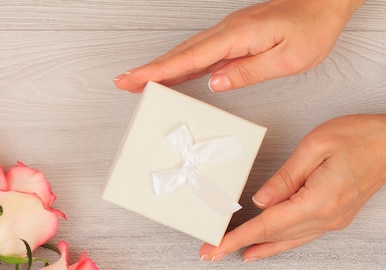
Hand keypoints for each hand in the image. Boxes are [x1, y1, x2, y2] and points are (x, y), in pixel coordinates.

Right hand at [114, 0, 363, 92]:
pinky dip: (181, 62)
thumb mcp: (288, 59)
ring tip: (138, 80)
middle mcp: (227, 30)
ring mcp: (228, 31)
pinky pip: (200, 50)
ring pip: (187, 50)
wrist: (325, 2)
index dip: (158, 70)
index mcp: (237, 36)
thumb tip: (214, 82)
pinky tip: (172, 73)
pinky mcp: (233, 34)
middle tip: (123, 82)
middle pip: (179, 53)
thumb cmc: (313, 29)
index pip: (188, 58)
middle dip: (149, 68)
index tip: (134, 79)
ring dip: (161, 66)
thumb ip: (248, 71)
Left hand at [199, 114, 385, 261]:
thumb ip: (285, 177)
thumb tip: (259, 202)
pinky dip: (278, 243)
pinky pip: (300, 235)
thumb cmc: (360, 137)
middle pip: (272, 236)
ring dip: (256, 248)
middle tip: (209, 253)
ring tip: (230, 254)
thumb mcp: (315, 147)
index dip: (236, 238)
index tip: (214, 249)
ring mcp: (332, 220)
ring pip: (286, 240)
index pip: (266, 225)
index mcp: (317, 201)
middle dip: (237, 245)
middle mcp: (325, 217)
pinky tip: (264, 247)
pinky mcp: (335, 216)